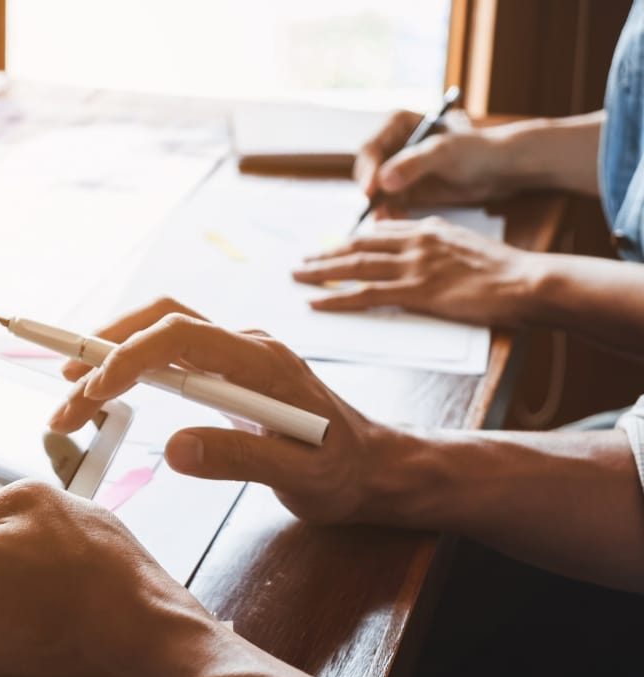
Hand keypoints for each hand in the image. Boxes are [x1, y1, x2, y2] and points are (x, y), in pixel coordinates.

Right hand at [49, 300, 397, 525]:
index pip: (179, 336)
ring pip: (160, 331)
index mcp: (261, 361)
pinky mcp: (228, 373)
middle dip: (104, 351)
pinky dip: (131, 363)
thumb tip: (174, 450)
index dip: (128, 358)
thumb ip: (239, 459)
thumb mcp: (300, 476)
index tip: (91, 392)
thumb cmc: (344, 473)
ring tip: (70, 388)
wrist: (373, 469)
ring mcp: (235, 356)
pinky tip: (107, 387)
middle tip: (62, 397)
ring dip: (111, 352)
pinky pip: (170, 352)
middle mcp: (245, 346)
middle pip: (160, 323)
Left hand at [295, 217, 540, 325]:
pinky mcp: (415, 292)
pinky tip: (317, 301)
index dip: (350, 241)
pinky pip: (365, 295)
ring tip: (297, 276)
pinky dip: (337, 298)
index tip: (331, 247)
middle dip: (325, 254)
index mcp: (429, 229)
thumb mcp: (466, 245)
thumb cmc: (504, 271)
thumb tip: (419, 252)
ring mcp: (413, 266)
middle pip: (358, 246)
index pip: (379, 233)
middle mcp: (415, 242)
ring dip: (321, 272)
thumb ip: (438, 245)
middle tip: (301, 261)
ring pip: (354, 266)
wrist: (526, 282)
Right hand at [357, 110, 510, 213]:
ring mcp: (397, 169)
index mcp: (397, 124)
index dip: (367, 171)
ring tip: (387, 221)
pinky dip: (391, 214)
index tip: (370, 193)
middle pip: (368, 172)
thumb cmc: (477, 150)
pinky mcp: (404, 189)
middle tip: (376, 213)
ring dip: (379, 207)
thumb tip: (382, 182)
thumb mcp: (445, 153)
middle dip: (371, 193)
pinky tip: (400, 221)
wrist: (499, 169)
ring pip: (376, 191)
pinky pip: (388, 204)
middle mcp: (392, 145)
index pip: (370, 149)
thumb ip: (413, 164)